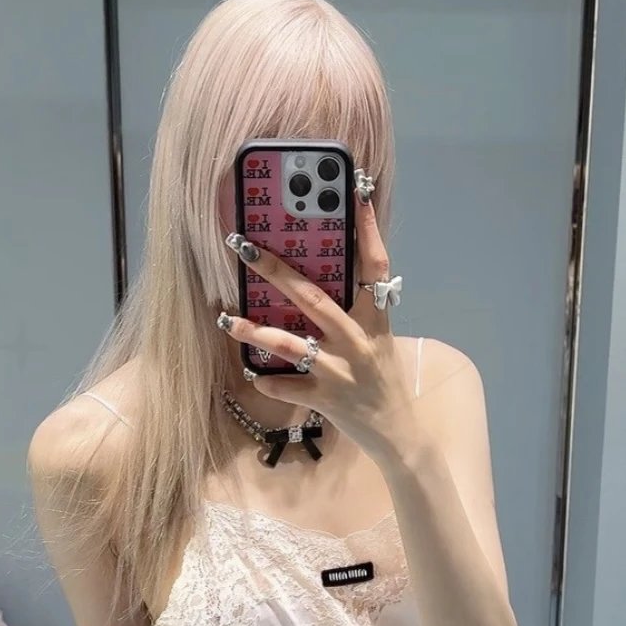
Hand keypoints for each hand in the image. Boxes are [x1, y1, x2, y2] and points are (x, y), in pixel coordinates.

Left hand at [219, 185, 418, 465]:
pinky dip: (267, 379)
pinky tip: (251, 371)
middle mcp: (358, 341)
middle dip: (276, 271)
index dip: (367, 227)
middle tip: (245, 248)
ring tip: (225, 318)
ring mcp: (342, 372)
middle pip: (314, 298)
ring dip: (254, 330)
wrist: (400, 434)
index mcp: (375, 320)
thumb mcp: (376, 340)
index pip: (375, 265)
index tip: (355, 191)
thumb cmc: (382, 379)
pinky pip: (287, 386)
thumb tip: (312, 281)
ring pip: (291, 344)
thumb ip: (353, 312)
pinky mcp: (327, 400)